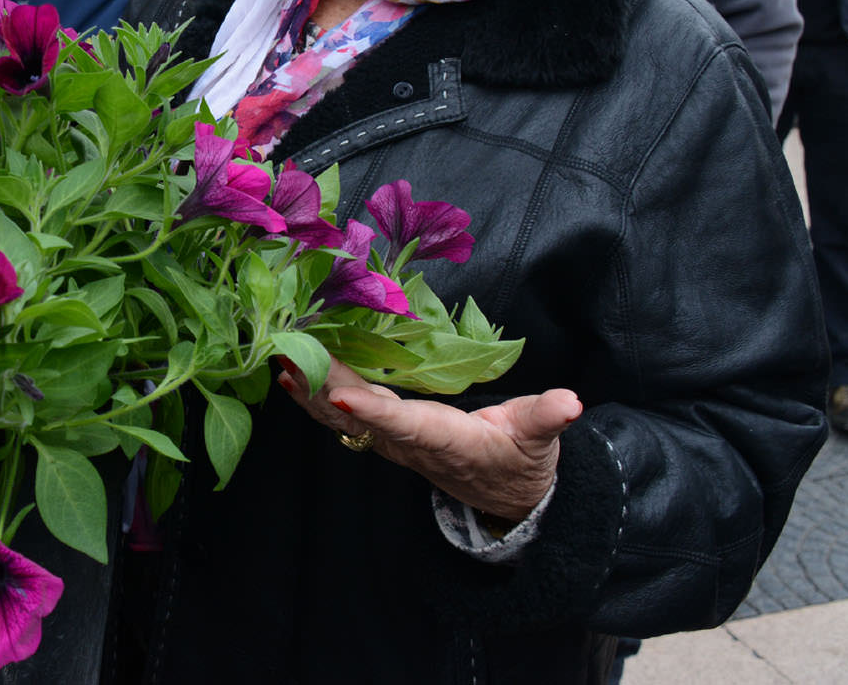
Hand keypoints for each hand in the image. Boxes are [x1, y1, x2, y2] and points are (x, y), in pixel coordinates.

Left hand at [277, 358, 580, 523]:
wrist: (509, 497)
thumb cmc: (523, 461)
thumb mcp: (540, 438)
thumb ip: (547, 417)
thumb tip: (570, 402)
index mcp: (445, 439)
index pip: (404, 424)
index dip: (372, 412)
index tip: (339, 396)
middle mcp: (409, 443)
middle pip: (357, 415)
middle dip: (321, 387)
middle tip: (287, 351)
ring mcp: (393, 442)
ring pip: (341, 417)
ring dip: (309, 390)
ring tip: (277, 356)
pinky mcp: (386, 435)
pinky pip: (342, 416)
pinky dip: (313, 396)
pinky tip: (289, 374)